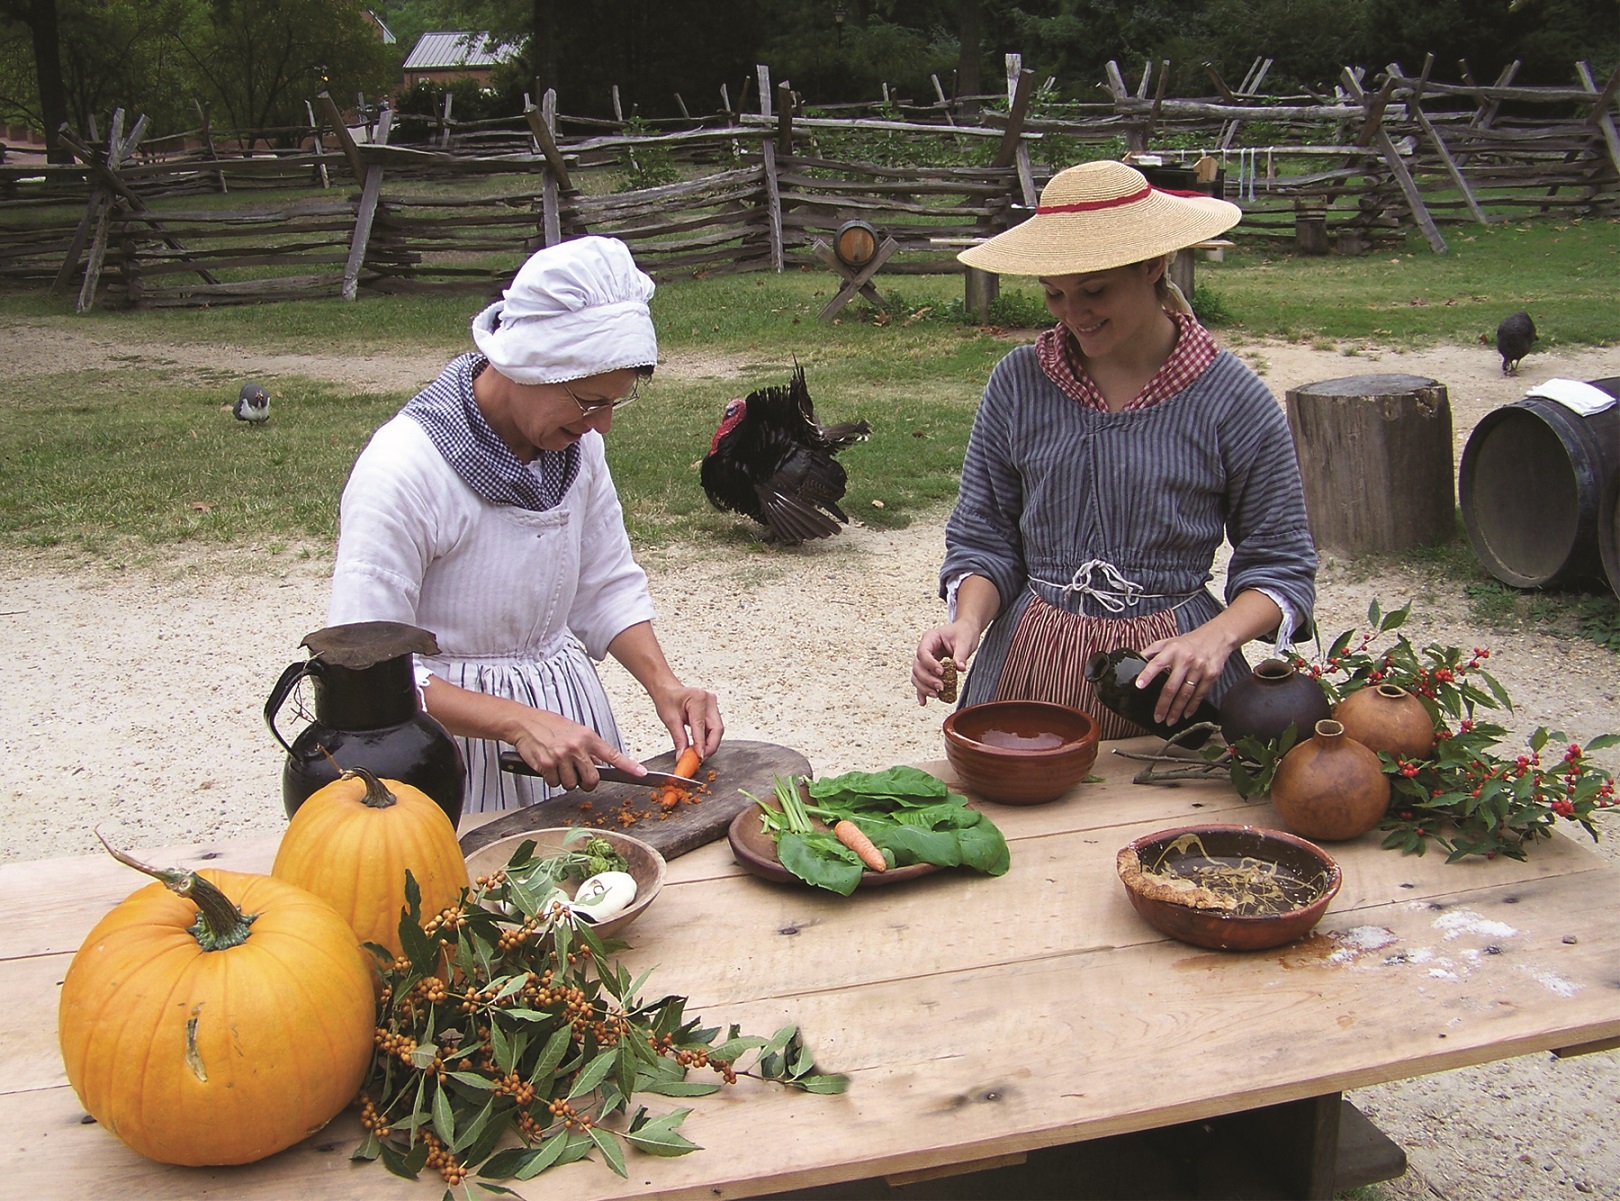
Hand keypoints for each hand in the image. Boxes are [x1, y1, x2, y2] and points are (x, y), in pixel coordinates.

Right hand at [506, 709, 644, 790]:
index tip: (642, 773)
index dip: (629, 766)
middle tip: (579, 776)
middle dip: (586, 783)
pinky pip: (554, 783)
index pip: (612, 755)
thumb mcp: (575, 730)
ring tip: (558, 765)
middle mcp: (577, 747)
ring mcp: (561, 756)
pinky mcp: (547, 764)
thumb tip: (599, 762)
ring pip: (571, 784)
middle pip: (592, 780)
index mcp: (588, 737)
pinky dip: (551, 778)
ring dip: (565, 780)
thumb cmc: (549, 725)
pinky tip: (547, 765)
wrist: (524, 722)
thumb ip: (588, 747)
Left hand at [649, 683, 723, 758]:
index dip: (701, 744)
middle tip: (700, 758)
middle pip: (717, 729)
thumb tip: (683, 756)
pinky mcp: (713, 710)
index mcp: (697, 699)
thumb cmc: (667, 699)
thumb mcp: (670, 720)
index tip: (698, 757)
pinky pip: (715, 727)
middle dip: (710, 746)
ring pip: (718, 730)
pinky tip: (701, 745)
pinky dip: (709, 738)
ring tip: (698, 753)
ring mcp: (713, 704)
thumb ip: (679, 739)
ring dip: (710, 743)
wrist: (668, 690)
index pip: (702, 727)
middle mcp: (709, 700)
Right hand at [912, 622, 980, 703]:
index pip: (923, 652)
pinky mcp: (929, 668)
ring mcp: (925, 660)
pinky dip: (921, 691)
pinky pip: (921, 680)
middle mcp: (924, 649)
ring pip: (916, 676)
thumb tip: (960, 668)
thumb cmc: (963, 632)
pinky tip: (924, 702)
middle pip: (917, 667)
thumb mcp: (964, 641)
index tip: (941, 672)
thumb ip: (961, 655)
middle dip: (927, 679)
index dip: (930, 664)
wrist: (965, 631)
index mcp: (930, 638)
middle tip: (941, 687)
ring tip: (937, 695)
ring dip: (924, 687)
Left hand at [1136, 626, 1232, 725]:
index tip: (1139, 685)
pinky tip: (1186, 714)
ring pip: (1185, 694)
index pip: (1156, 663)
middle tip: (1157, 717)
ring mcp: (1199, 668)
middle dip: (1163, 705)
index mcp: (1172, 650)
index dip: (1147, 675)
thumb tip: (1135, 661)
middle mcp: (1185, 659)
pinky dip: (1192, 707)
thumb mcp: (1168, 642)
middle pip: (1172, 686)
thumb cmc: (1189, 642)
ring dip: (1177, 710)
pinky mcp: (1211, 675)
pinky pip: (1199, 694)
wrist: (1217, 636)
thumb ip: (1152, 651)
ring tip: (1170, 720)